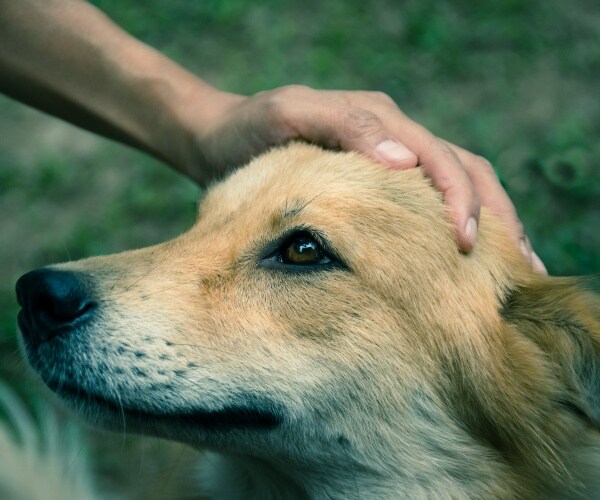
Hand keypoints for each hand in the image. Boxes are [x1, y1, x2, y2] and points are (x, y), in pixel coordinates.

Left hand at [177, 85, 545, 270]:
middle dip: (494, 215)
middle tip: (516, 269)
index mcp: (378, 119)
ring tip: (513, 271)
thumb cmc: (246, 132)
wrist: (219, 141)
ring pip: (457, 185)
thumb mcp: (286, 116)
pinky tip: (467, 263)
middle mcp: (393, 137)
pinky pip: (427, 203)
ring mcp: (388, 161)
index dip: (459, 198)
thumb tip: (405, 160)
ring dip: (490, 223)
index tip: (467, 244)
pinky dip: (454, 227)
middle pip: (464, 169)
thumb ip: (342, 127)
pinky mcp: (377, 186)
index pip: (439, 157)